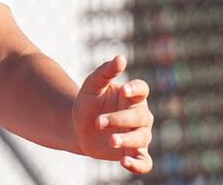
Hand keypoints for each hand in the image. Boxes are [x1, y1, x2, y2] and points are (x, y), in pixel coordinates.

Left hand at [73, 55, 152, 173]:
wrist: (77, 128)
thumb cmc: (88, 103)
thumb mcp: (91, 86)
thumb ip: (105, 72)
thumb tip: (121, 57)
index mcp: (131, 97)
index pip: (142, 90)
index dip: (136, 90)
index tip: (123, 90)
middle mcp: (140, 115)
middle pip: (141, 116)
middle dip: (121, 119)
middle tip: (99, 121)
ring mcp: (138, 135)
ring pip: (142, 138)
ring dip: (127, 139)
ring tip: (110, 140)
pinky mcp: (134, 153)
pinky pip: (145, 162)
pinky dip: (138, 164)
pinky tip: (125, 162)